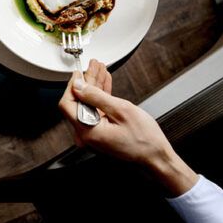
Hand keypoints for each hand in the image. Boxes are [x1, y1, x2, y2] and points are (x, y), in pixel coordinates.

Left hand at [58, 59, 197, 195]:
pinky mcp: (100, 133)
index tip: (78, 72)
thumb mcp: (121, 110)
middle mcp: (86, 135)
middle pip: (78, 103)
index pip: (67, 104)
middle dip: (87, 82)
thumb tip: (78, 86)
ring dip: (94, 87)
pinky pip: (96, 112)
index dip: (72, 85)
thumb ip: (96, 96)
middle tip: (94, 65)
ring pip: (88, 105)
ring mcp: (92, 135)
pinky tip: (105, 83)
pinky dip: (100, 98)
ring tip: (100, 69)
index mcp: (87, 131)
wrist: (155, 156)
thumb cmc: (144, 139)